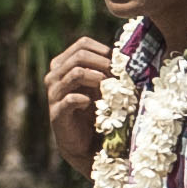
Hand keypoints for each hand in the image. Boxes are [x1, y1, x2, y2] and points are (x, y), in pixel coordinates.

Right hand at [46, 35, 117, 172]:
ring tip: (107, 87)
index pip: (82, 44)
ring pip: (75, 73)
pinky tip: (91, 104)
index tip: (118, 63)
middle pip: (79, 56)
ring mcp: (54, 94)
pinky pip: (70, 99)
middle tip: (117, 75)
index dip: (103, 51)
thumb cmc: (96, 109)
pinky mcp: (57, 112)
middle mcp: (55, 76)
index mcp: (64, 64)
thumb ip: (110, 69)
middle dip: (103, 63)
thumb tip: (132, 55)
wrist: (85, 142)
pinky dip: (85, 99)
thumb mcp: (103, 85)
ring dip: (97, 78)